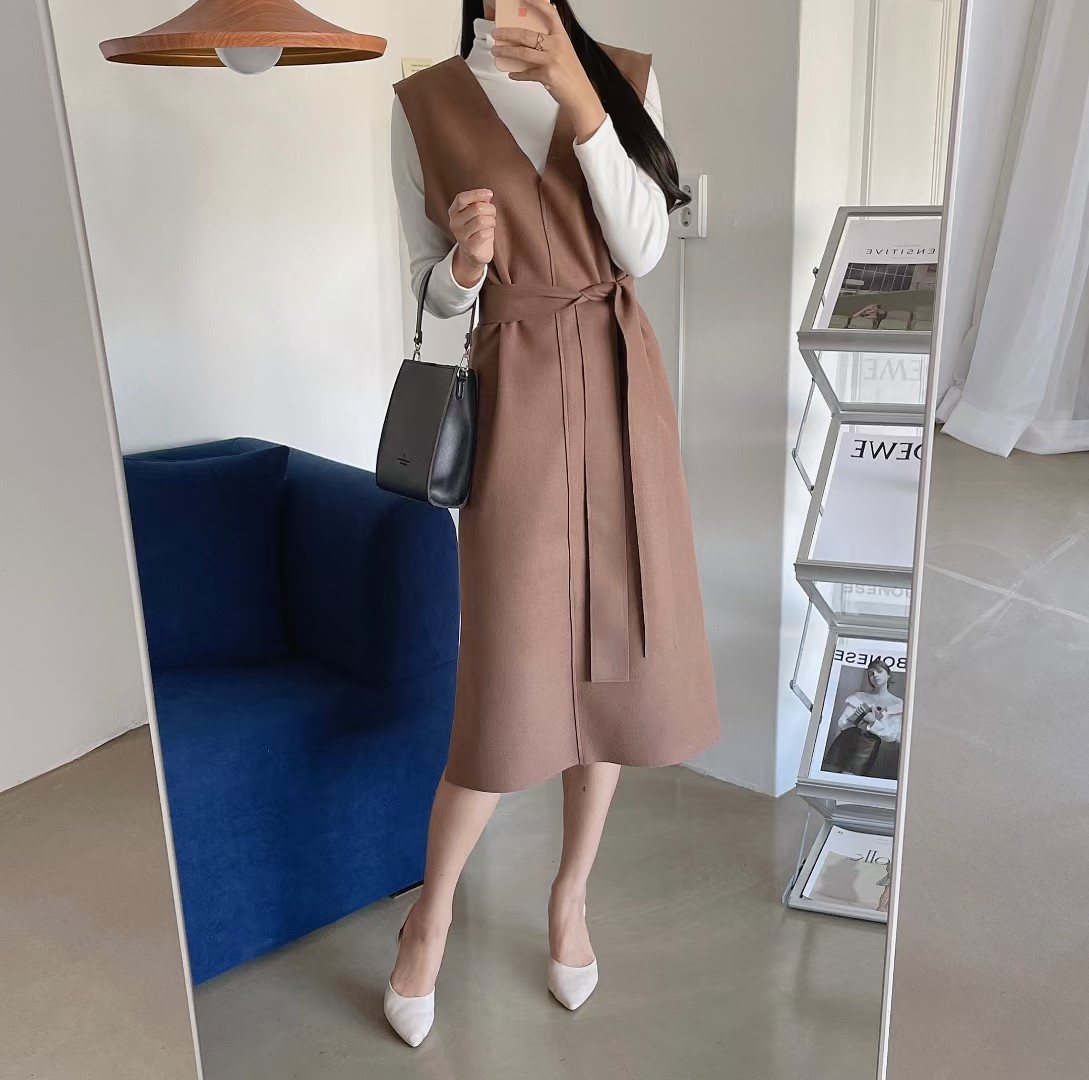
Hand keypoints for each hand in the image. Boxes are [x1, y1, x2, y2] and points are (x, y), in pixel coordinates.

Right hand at [448, 189, 495, 286]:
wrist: (475, 253)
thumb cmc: (477, 228)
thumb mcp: (477, 212)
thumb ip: (481, 202)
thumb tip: (487, 194)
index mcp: (454, 211)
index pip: (461, 198)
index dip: (477, 194)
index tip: (490, 193)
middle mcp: (454, 223)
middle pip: (477, 208)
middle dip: (490, 210)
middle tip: (492, 215)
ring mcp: (460, 236)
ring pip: (482, 220)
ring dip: (491, 221)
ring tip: (490, 224)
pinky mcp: (469, 247)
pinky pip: (483, 234)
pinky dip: (490, 232)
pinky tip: (488, 234)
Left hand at [492, 0, 605, 141]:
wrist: (581, 95)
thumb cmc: (572, 74)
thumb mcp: (564, 52)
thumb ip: (550, 43)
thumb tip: (530, 38)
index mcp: (561, 36)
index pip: (549, 13)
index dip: (536, 3)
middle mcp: (557, 46)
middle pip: (527, 35)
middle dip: (508, 33)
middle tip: (497, 33)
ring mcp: (552, 61)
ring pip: (523, 52)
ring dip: (506, 51)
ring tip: (497, 50)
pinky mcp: (547, 76)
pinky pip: (527, 73)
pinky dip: (517, 74)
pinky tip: (512, 73)